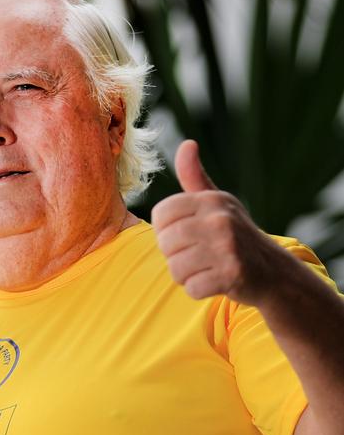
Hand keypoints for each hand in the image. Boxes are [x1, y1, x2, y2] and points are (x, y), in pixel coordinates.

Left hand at [151, 140, 291, 304]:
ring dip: (186, 275)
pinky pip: (191, 287)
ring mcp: (227, 246)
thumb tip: (187, 144)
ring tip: (206, 267)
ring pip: (175, 268)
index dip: (166, 230)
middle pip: (165, 243)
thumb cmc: (234, 235)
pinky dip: (199, 290)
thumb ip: (194, 177)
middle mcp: (220, 219)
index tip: (186, 234)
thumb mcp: (217, 203)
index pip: (161, 214)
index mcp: (211, 200)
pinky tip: (216, 281)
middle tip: (198, 255)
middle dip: (175, 255)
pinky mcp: (232, 273)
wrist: (273, 271)